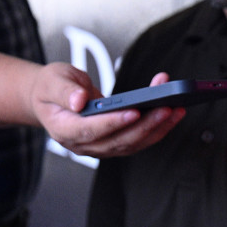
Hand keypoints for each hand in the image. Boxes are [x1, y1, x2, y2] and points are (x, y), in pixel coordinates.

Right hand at [34, 66, 184, 157]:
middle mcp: (83, 144)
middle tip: (166, 108)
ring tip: (176, 109)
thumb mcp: (52, 80)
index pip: (90, 130)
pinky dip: (156, 128)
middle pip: (118, 140)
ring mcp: (100, 146)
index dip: (113, 123)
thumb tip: (79, 101)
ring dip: (156, 128)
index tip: (134, 111)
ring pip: (132, 143)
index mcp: (64, 129)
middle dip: (145, 125)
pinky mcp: (114, 143)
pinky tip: (172, 113)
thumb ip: (65, 91)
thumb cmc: (51, 88)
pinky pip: (138, 140)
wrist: (51, 99)